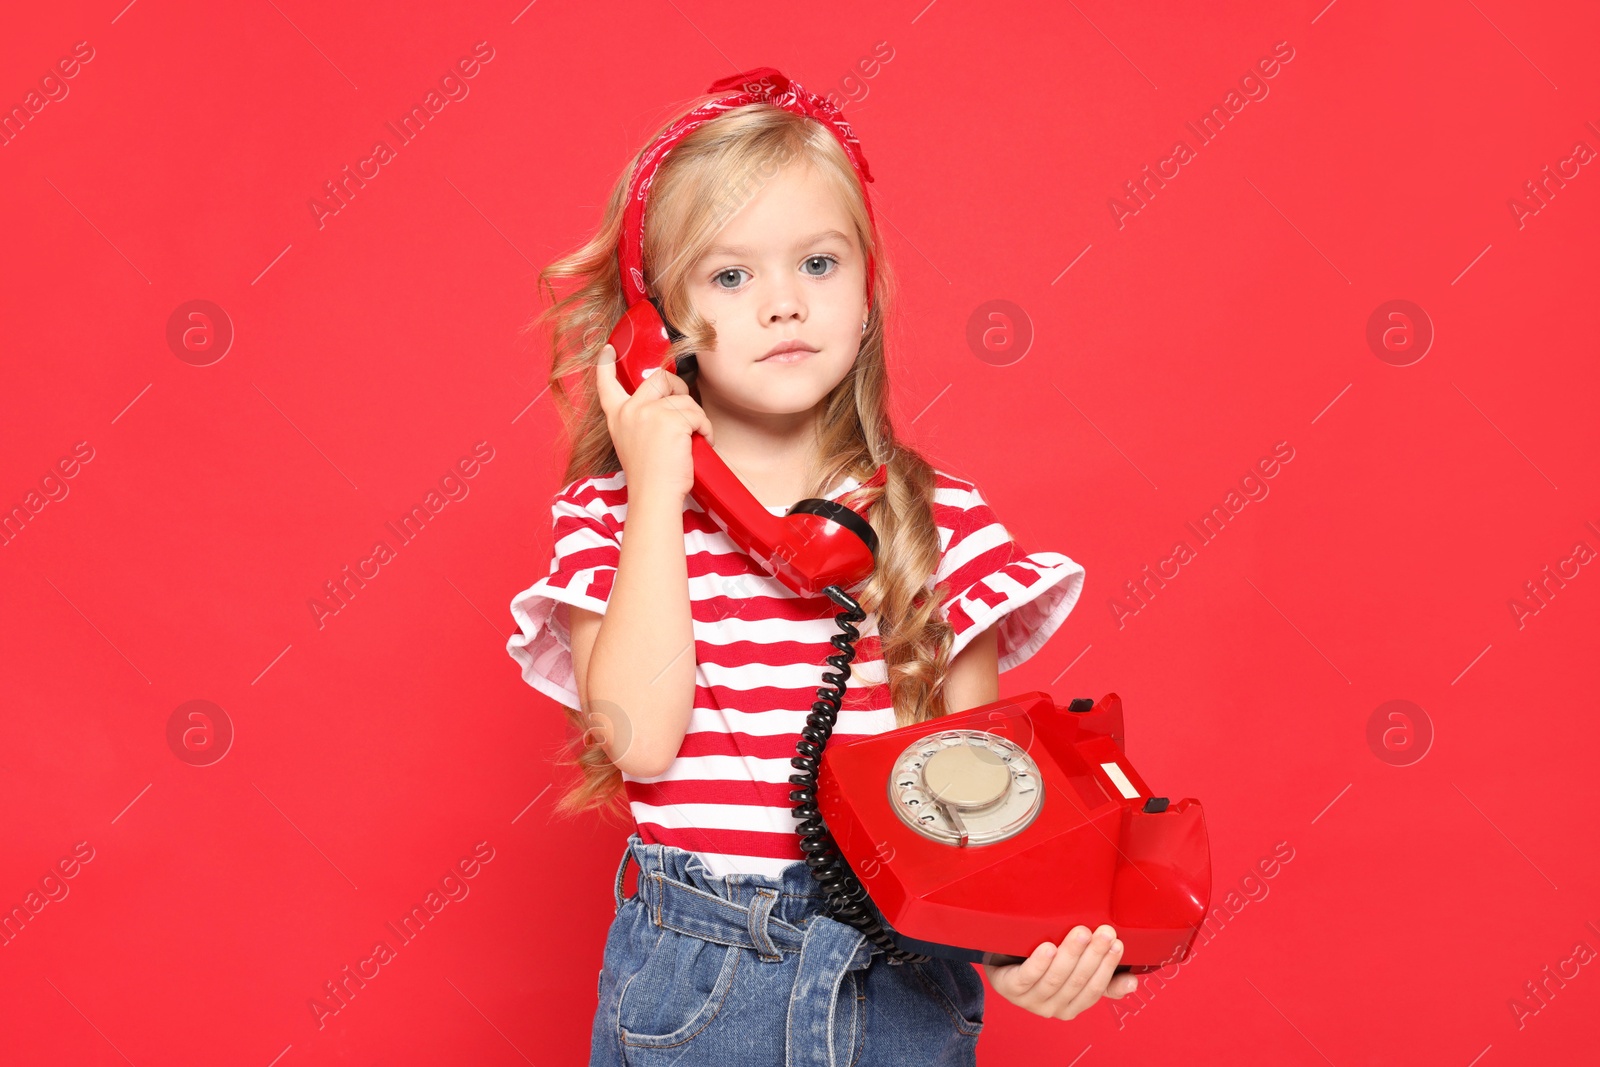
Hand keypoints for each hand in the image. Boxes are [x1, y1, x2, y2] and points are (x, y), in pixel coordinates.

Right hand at [594, 344, 712, 501]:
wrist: (654, 496)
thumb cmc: (650, 476)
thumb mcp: (632, 442)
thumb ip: (640, 419)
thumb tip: (664, 403)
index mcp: (617, 416)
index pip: (606, 384)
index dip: (606, 364)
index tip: (608, 349)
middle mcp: (630, 410)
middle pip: (659, 378)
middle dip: (679, 387)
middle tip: (687, 409)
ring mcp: (649, 413)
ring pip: (684, 399)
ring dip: (696, 418)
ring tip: (694, 439)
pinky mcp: (670, 420)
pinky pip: (697, 414)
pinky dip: (706, 429)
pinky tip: (702, 442)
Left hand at [983, 924, 1139, 1020]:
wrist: (1003, 959)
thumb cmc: (1044, 964)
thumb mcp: (1075, 972)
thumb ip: (1105, 980)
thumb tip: (1133, 983)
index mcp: (1072, 1006)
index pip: (1095, 989)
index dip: (1108, 967)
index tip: (1118, 944)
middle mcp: (1052, 1008)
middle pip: (1076, 981)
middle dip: (1093, 955)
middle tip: (1105, 931)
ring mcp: (1029, 1000)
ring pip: (1054, 978)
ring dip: (1071, 954)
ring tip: (1082, 932)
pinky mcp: (1009, 988)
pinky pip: (1026, 977)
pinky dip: (1039, 963)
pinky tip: (1049, 947)